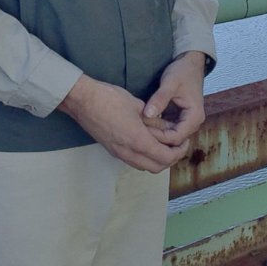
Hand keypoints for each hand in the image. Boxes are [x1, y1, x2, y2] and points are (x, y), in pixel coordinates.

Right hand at [57, 75, 187, 171]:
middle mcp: (128, 152)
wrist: (82, 101)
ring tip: (164, 143)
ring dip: (157, 159)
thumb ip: (154, 121)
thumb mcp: (138, 106)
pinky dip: (145, 157)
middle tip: (177, 144)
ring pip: (145, 166)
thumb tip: (166, 128)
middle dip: (171, 158)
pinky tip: (148, 141)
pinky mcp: (112, 150)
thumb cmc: (109, 98)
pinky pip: (134, 161)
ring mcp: (118, 153)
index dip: (179, 151)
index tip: (184, 140)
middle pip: (157, 167)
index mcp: (137, 140)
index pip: (166, 157)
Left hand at [143, 52, 209, 145]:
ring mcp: (187, 122)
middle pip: (174, 141)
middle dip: (157, 138)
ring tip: (140, 129)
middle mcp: (193, 123)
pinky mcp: (181, 119)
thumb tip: (147, 114)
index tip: (143, 131)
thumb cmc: (182, 72)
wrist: (190, 64)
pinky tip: (146, 125)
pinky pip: (170, 130)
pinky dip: (159, 129)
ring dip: (157, 135)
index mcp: (194, 116)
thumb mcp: (170, 83)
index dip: (159, 137)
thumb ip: (159, 99)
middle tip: (138, 131)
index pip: (176, 137)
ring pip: (171, 137)